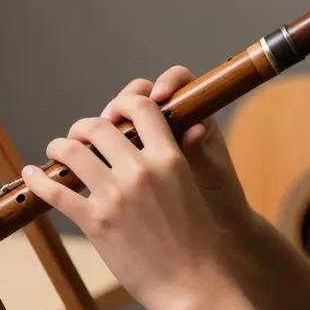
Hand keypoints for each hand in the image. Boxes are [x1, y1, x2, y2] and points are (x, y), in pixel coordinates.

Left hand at [21, 90, 235, 309]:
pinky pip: (56, 191)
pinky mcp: (96, 222)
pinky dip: (39, 180)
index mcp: (169, 159)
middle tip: (77, 136)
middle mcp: (140, 170)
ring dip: (59, 146)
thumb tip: (179, 135)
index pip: (141, 108)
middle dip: (83, 127)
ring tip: (55, 151)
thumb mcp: (191, 189)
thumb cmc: (197, 243)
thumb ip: (173, 161)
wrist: (194, 285)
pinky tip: (31, 174)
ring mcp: (116, 196)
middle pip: (99, 126)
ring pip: (72, 151)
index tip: (112, 114)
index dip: (122, 103)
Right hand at [101, 66, 253, 233]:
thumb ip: (201, 151)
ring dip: (106, 123)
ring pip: (120, 117)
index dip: (167, 82)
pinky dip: (99, 146)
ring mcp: (146, 139)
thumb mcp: (211, 174)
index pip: (178, 81)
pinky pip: (111, 143)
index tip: (160, 96)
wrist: (210, 228)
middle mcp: (168, 120)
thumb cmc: (218, 197)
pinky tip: (90, 158)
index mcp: (194, 114)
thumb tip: (195, 129)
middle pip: (140, 95)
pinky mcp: (129, 158)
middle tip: (112, 117)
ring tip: (95, 138)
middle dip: (123, 102)